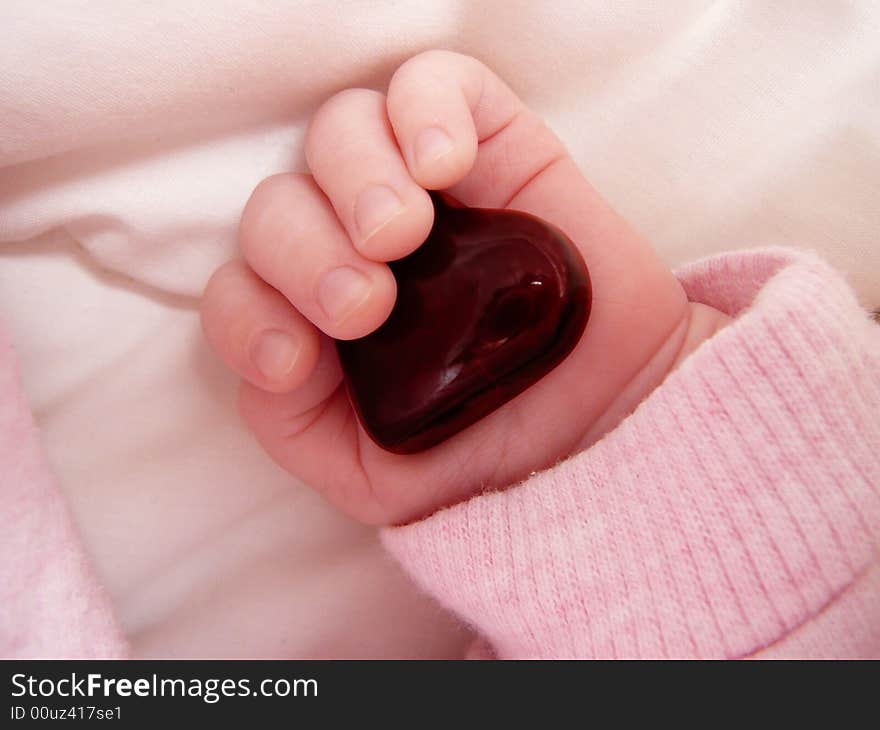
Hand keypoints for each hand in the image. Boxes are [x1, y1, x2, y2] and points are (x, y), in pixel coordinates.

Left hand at [200, 50, 727, 525]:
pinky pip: (434, 81)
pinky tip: (444, 164)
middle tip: (366, 306)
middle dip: (302, 252)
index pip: (241, 286)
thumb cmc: (492, 445)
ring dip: (354, 177)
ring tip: (405, 233)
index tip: (298, 360)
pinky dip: (424, 107)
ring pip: (341, 129)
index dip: (246, 314)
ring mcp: (423, 190)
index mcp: (321, 318)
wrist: (608, 420)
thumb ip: (299, 432)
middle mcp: (358, 245)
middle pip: (279, 204)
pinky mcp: (491, 146)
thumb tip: (273, 349)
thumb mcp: (379, 477)